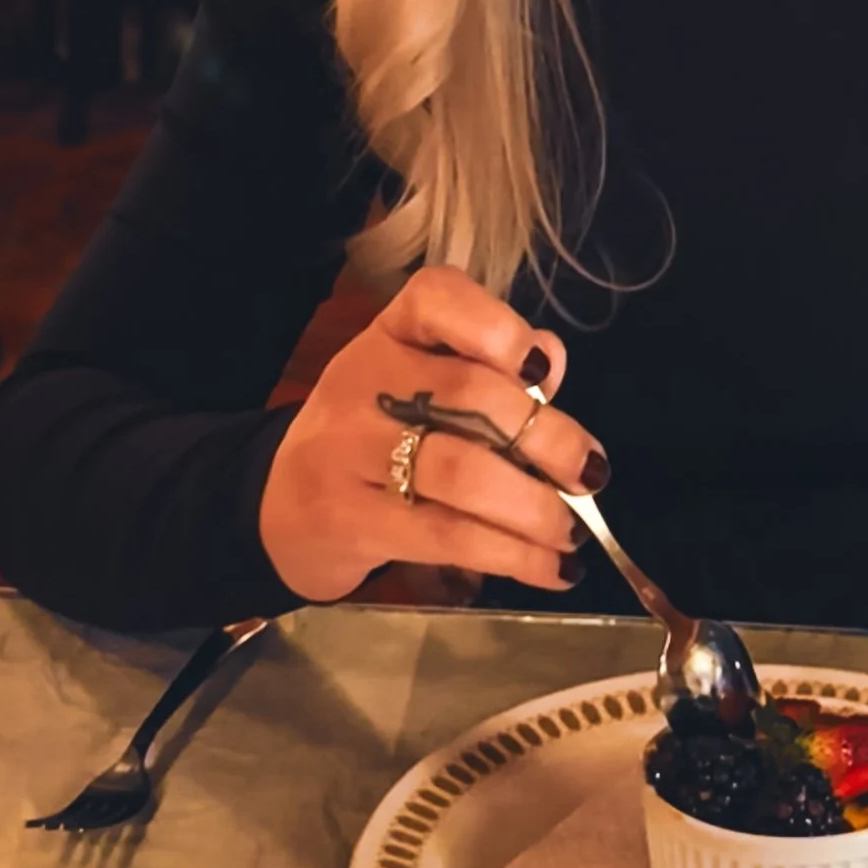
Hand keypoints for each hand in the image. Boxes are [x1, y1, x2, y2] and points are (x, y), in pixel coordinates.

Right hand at [257, 265, 604, 603]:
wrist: (279, 509)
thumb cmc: (372, 438)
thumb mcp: (419, 387)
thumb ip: (489, 369)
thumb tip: (552, 356)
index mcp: (389, 334)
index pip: (437, 298)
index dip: (497, 327)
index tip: (541, 370)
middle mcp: (363, 379)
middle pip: (469, 393)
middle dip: (547, 437)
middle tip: (589, 473)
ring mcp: (349, 450)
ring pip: (461, 471)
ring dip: (534, 507)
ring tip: (569, 529)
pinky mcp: (351, 519)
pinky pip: (447, 534)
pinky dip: (514, 555)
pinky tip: (554, 569)